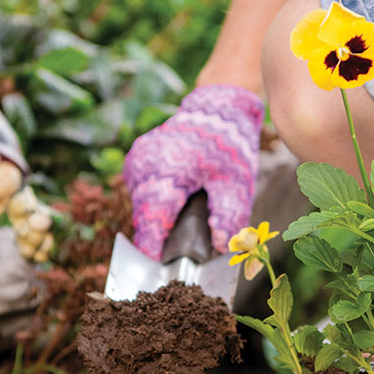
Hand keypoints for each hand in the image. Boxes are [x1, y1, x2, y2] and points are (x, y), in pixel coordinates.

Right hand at [122, 84, 263, 259]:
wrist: (217, 108)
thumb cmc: (229, 147)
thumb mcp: (237, 184)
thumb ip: (228, 216)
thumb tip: (220, 246)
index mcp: (167, 170)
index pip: (152, 218)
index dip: (152, 246)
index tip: (156, 266)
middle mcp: (145, 165)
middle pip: (146, 215)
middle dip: (159, 235)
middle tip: (180, 250)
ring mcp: (137, 161)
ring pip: (141, 205)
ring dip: (157, 219)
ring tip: (183, 219)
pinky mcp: (136, 160)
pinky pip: (141, 192)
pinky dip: (155, 203)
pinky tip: (176, 203)